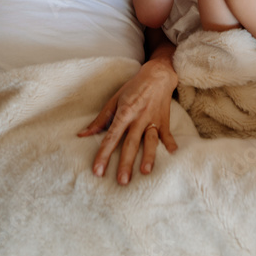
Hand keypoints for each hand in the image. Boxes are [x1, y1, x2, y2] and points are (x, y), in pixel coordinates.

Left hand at [78, 57, 178, 183]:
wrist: (157, 75)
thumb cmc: (133, 88)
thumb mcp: (114, 100)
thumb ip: (100, 119)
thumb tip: (82, 134)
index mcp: (124, 113)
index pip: (111, 137)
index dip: (103, 154)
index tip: (98, 170)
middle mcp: (138, 118)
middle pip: (130, 143)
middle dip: (125, 163)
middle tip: (122, 181)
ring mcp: (152, 119)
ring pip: (150, 140)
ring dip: (148, 156)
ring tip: (145, 171)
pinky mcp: (164, 120)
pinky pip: (167, 133)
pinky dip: (170, 143)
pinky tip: (172, 153)